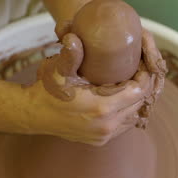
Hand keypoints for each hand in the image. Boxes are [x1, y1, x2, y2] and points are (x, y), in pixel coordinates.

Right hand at [27, 31, 164, 145]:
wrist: (34, 114)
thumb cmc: (47, 90)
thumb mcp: (58, 70)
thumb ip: (70, 55)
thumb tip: (74, 37)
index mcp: (102, 108)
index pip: (139, 91)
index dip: (144, 76)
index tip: (140, 64)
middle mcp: (107, 126)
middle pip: (139, 104)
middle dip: (141, 87)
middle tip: (136, 71)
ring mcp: (103, 135)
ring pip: (133, 116)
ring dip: (134, 101)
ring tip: (129, 83)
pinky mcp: (99, 140)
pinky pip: (122, 126)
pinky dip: (125, 113)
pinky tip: (119, 99)